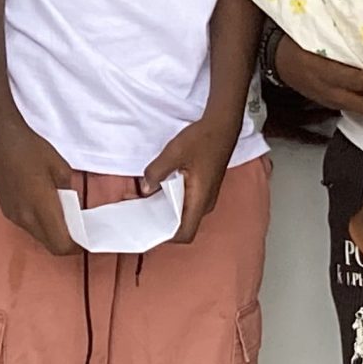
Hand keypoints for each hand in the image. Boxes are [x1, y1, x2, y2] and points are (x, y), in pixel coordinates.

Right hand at [0, 115, 78, 254]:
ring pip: (38, 237)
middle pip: (49, 245)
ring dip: (52, 234)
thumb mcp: (60, 167)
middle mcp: (25, 217)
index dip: (75, 248)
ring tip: (63, 219)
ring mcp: (13, 216)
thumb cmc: (30, 149)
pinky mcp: (6, 210)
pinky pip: (28, 227)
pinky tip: (46, 210)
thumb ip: (68, 192)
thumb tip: (70, 205)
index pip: (60, 244)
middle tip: (78, 232)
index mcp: (41, 207)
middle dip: (65, 244)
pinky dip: (40, 226)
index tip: (86, 240)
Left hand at [141, 115, 233, 244]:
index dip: (166, 237)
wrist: (221, 126)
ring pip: (183, 213)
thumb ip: (156, 173)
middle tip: (140, 215)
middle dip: (161, 223)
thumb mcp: (173, 153)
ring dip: (165, 210)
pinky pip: (186, 202)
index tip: (148, 230)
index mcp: (200, 200)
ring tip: (145, 202)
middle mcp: (205, 203)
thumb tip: (145, 188)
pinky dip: (171, 200)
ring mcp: (205, 196)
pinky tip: (158, 189)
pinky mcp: (203, 188)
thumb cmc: (203, 140)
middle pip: (182, 226)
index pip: (185, 233)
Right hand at [272, 34, 362, 116]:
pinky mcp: (330, 104)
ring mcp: (330, 102)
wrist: (275, 59)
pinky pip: (354, 106)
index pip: (359, 81)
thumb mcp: (317, 39)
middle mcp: (329, 93)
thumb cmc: (297, 44)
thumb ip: (343, 44)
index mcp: (325, 74)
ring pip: (362, 110)